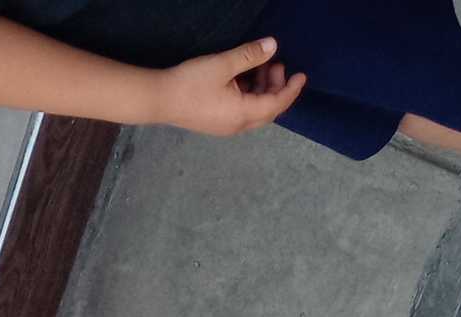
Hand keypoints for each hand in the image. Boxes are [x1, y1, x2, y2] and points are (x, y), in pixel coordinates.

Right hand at [150, 37, 307, 136]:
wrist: (159, 99)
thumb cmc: (190, 83)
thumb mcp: (223, 65)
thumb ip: (250, 56)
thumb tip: (272, 46)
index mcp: (242, 114)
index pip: (276, 104)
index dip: (291, 90)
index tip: (301, 75)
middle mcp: (237, 125)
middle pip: (268, 110)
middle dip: (277, 88)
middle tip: (276, 65)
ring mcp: (226, 126)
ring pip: (255, 110)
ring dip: (262, 90)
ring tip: (260, 67)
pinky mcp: (216, 122)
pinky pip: (242, 111)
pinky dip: (250, 95)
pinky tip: (243, 78)